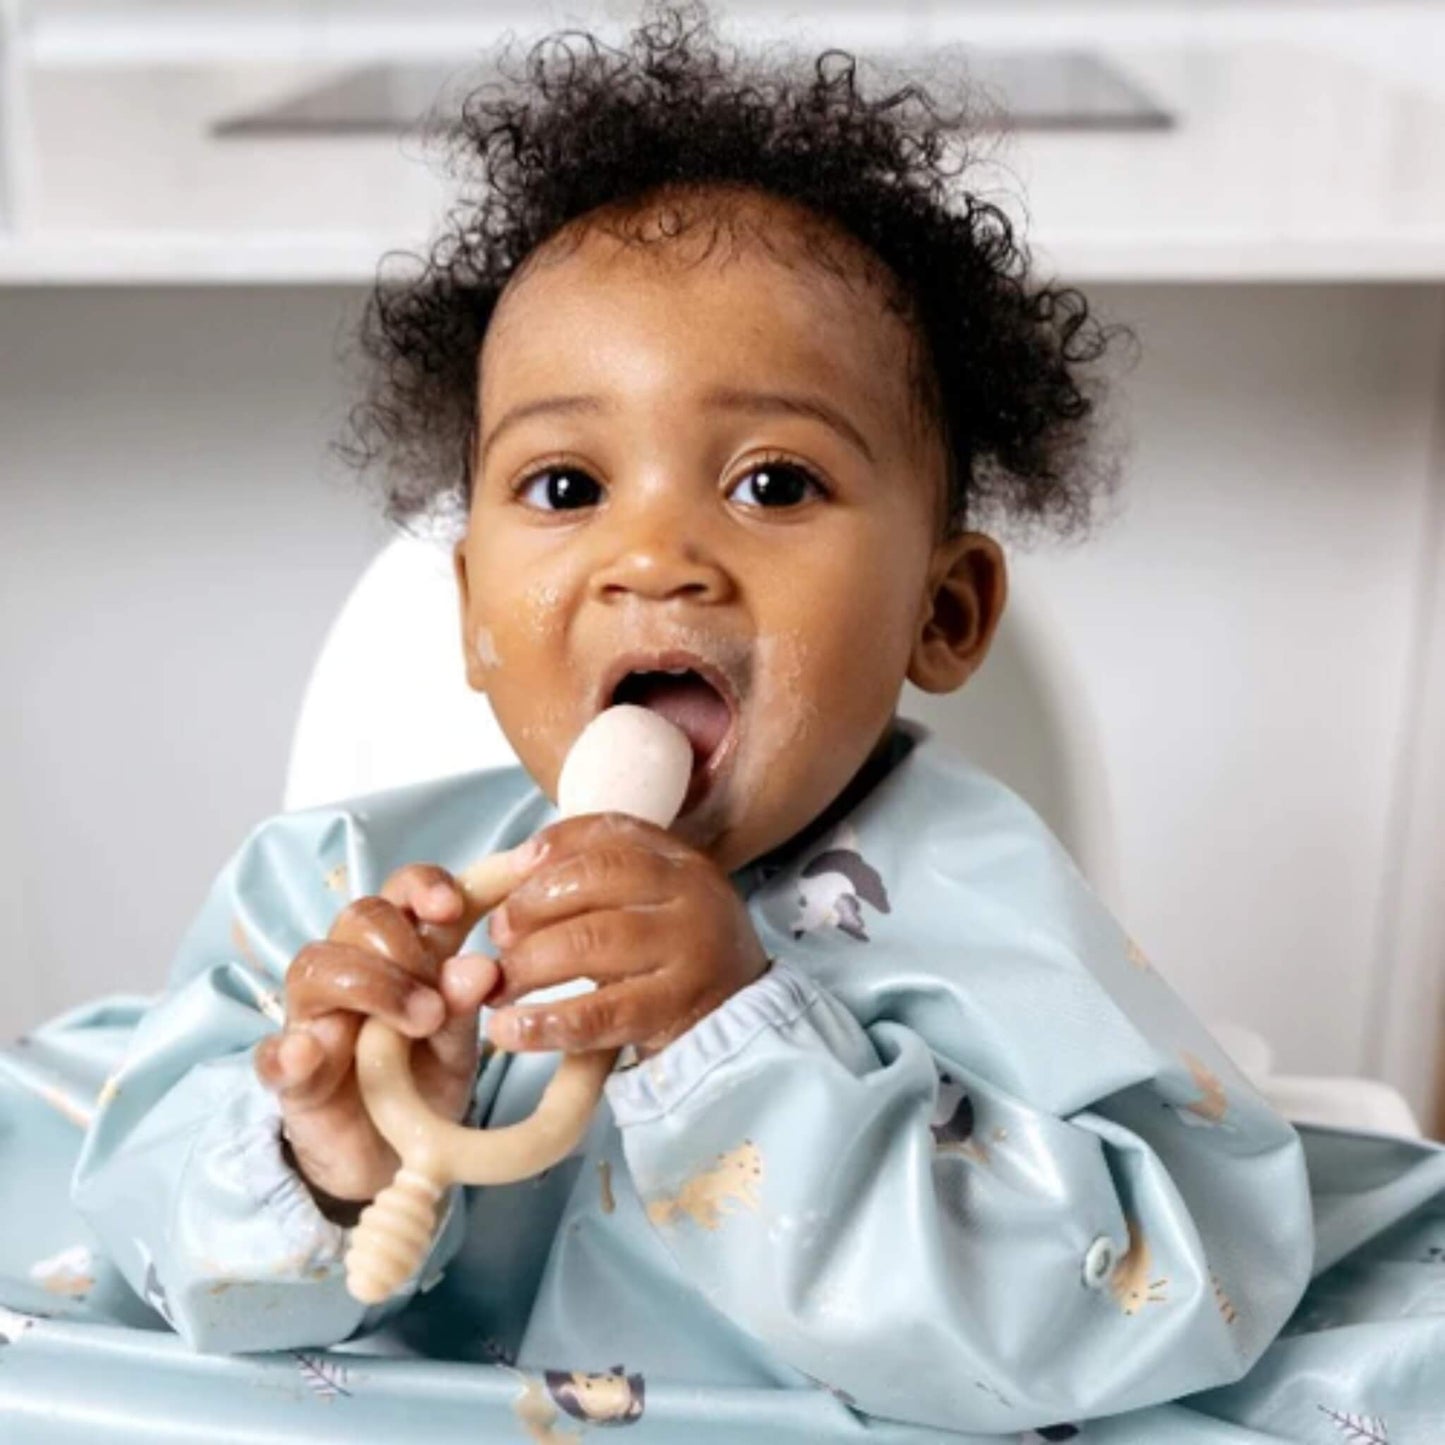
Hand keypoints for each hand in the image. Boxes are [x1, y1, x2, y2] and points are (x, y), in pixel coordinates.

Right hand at [253, 864, 497, 1212]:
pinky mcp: (290, 1075)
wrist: (388, 1158)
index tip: (473, 894)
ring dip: (372, 985)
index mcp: (405, 951)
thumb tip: (482, 966)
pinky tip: (311, 1054)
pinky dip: (289, 1052)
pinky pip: (273, 1053)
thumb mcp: (459, 1041)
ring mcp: (316, 1019)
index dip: (439, 883)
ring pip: (316, 964)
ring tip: (423, 1021)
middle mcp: (355, 969)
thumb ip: (464, 1003)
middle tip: (445, 998)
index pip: (412, 892)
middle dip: (408, 943)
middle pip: (363, 914)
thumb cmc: (424, 1078)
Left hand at [484, 813, 768, 1058]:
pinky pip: (600, 1014)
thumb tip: (514, 867)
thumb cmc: (676, 953)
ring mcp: (688, 951)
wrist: (744, 1020)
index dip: (552, 848)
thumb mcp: (653, 900)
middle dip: (531, 906)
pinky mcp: (677, 1010)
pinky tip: (509, 1030)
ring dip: (529, 963)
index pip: (608, 833)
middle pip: (594, 880)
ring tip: (498, 986)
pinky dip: (546, 1022)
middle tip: (498, 935)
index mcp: (680, 860)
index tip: (512, 873)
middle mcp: (691, 894)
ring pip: (592, 942)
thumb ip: (597, 876)